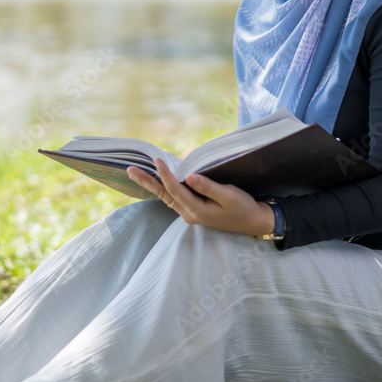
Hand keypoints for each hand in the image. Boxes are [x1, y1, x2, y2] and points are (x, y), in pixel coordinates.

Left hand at [127, 158, 274, 236]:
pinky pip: (173, 197)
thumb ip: (208, 187)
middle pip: (163, 195)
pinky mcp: (192, 209)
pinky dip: (162, 187)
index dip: (165, 174)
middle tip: (129, 169)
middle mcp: (188, 213)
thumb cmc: (242, 207)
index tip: (156, 160)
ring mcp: (189, 213)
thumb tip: (189, 177)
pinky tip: (155, 179)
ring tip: (135, 173)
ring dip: (151, 184)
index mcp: (196, 210)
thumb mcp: (229, 196)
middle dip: (146, 181)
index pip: (175, 190)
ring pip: (165, 196)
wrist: (252, 221)